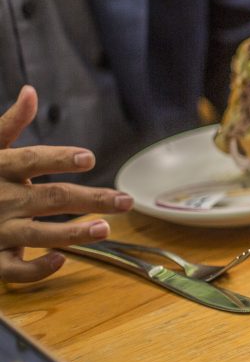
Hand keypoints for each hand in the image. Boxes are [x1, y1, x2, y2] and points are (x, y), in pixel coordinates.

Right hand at [0, 88, 132, 283]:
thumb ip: (9, 124)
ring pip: (37, 234)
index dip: (59, 158)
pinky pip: (14, 270)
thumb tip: (31, 92)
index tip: (90, 158)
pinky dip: (36, 269)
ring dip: (73, 233)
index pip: (30, 160)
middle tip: (125, 202)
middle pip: (50, 198)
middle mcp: (0, 199)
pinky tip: (62, 260)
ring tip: (105, 229)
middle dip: (91, 199)